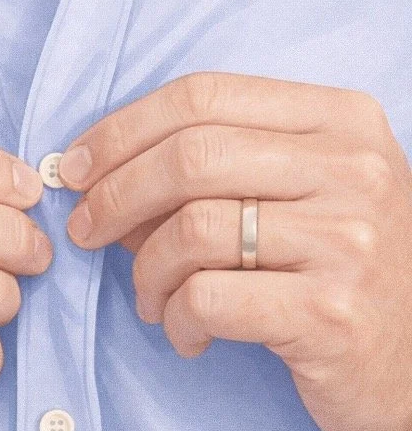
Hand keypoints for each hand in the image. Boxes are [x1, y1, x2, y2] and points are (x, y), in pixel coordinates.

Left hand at [58, 72, 411, 430]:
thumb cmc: (343, 271)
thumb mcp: (303, 194)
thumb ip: (222, 168)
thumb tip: (101, 176)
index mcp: (340, 120)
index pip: (204, 95)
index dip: (122, 129)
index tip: (77, 168)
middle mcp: (352, 169)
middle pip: (190, 155)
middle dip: (114, 194)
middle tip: (84, 231)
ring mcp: (347, 240)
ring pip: (191, 228)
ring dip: (146, 271)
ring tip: (151, 300)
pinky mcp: (331, 313)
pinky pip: (208, 298)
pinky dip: (176, 319)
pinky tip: (187, 336)